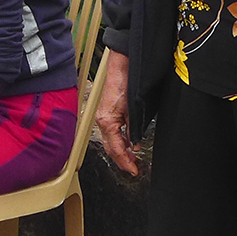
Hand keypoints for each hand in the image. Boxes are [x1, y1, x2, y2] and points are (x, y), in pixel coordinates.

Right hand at [95, 51, 139, 176]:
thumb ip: (133, 129)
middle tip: (133, 168)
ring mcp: (103, 116)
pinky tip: (128, 142)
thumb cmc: (125, 82)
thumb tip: (135, 144)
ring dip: (120, 151)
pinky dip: (119, 140)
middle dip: (121, 160)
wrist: (122, 66)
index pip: (115, 149)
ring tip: (132, 159)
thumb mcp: (133, 110)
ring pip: (110, 141)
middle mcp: (102, 120)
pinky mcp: (107, 112)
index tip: (133, 170)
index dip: (125, 162)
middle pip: (110, 148)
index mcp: (106, 121)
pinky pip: (111, 132)